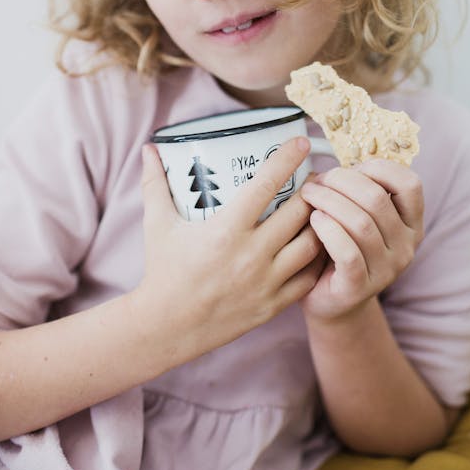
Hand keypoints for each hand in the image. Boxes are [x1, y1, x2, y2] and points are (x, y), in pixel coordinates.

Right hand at [134, 138, 324, 365]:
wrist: (165, 327)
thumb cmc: (163, 270)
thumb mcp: (157, 224)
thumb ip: (155, 184)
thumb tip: (148, 149)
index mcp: (226, 230)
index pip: (266, 185)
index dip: (287, 159)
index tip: (301, 142)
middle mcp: (251, 255)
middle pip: (298, 212)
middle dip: (313, 189)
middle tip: (315, 176)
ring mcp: (265, 282)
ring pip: (312, 244)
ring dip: (320, 221)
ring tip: (321, 207)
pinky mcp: (272, 304)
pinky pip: (309, 276)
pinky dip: (317, 257)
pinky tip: (316, 243)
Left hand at [299, 159, 423, 324]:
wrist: (328, 299)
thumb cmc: (338, 245)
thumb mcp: (356, 213)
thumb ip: (355, 189)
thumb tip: (331, 157)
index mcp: (411, 223)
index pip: (410, 184)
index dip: (378, 168)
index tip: (349, 166)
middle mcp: (406, 246)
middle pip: (377, 199)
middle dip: (341, 181)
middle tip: (316, 180)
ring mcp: (386, 270)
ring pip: (361, 223)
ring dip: (328, 201)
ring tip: (308, 194)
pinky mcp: (360, 287)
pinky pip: (348, 252)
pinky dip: (328, 229)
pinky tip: (314, 219)